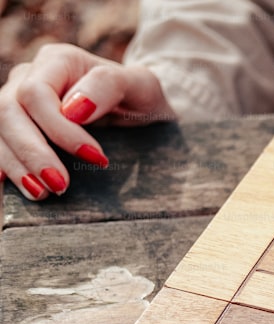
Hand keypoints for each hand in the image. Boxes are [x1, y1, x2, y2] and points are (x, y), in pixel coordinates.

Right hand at [0, 43, 174, 199]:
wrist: (141, 107)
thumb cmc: (141, 94)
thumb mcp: (142, 85)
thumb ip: (109, 85)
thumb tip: (73, 110)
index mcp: (58, 61)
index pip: (36, 94)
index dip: (59, 129)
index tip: (96, 158)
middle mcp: (29, 76)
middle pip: (7, 111)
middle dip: (32, 153)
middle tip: (60, 186)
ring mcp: (17, 100)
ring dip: (16, 165)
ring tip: (42, 193)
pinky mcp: (16, 125)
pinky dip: (5, 166)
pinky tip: (18, 185)